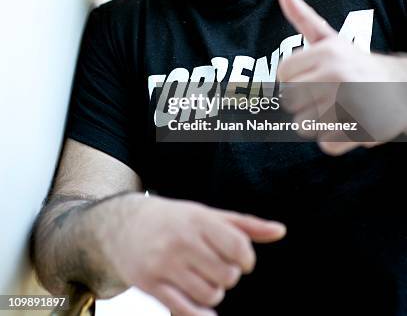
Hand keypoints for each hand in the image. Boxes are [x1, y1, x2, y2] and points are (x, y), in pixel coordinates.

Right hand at [102, 194, 285, 315]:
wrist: (124, 225)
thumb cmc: (175, 219)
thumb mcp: (208, 214)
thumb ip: (245, 225)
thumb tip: (281, 231)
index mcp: (198, 220)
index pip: (238, 246)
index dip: (246, 259)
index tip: (241, 259)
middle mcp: (182, 241)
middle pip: (227, 275)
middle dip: (229, 275)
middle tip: (216, 266)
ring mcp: (165, 264)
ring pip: (210, 294)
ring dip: (214, 292)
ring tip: (203, 278)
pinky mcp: (151, 285)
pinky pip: (186, 310)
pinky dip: (201, 314)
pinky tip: (203, 308)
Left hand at [276, 0, 406, 154]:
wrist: (402, 86)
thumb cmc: (355, 63)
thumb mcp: (330, 38)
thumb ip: (302, 16)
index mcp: (327, 52)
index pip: (283, 75)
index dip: (295, 79)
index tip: (312, 76)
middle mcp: (338, 75)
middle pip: (291, 102)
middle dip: (306, 102)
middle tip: (329, 94)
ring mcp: (352, 103)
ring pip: (305, 126)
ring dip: (320, 123)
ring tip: (340, 108)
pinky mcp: (363, 130)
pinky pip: (326, 145)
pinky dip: (336, 140)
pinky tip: (350, 124)